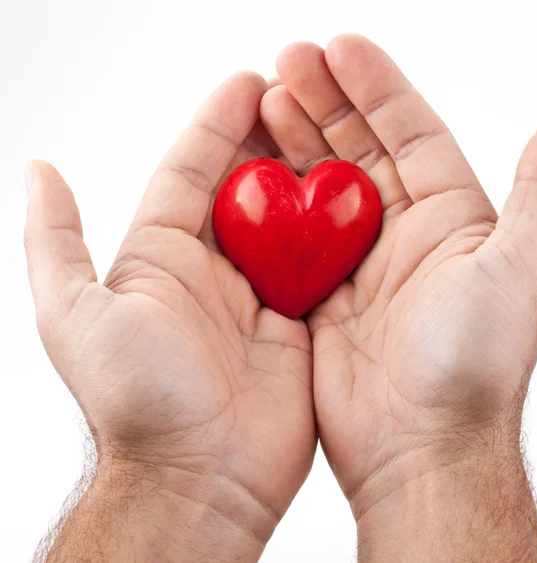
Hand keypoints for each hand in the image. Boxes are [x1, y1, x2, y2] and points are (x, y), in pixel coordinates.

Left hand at [25, 73, 315, 561]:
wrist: (201, 474)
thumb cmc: (139, 399)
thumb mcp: (75, 313)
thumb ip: (55, 241)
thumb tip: (39, 170)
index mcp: (162, 257)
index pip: (191, 172)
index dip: (217, 124)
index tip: (250, 83)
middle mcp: (213, 270)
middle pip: (246, 190)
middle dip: (270, 140)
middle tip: (301, 96)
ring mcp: (260, 295)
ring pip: (287, 221)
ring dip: (307, 178)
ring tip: (333, 133)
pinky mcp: (298, 321)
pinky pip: (320, 266)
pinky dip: (335, 232)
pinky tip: (355, 198)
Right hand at [261, 35, 536, 560]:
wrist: (420, 448)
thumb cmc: (471, 366)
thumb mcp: (519, 271)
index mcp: (450, 220)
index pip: (411, 134)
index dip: (377, 87)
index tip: (339, 49)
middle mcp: (403, 236)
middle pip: (358, 150)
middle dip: (324, 101)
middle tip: (286, 62)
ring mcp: (357, 265)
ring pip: (320, 188)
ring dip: (294, 142)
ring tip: (262, 100)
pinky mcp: (321, 296)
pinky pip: (293, 239)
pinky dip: (272, 204)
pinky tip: (251, 173)